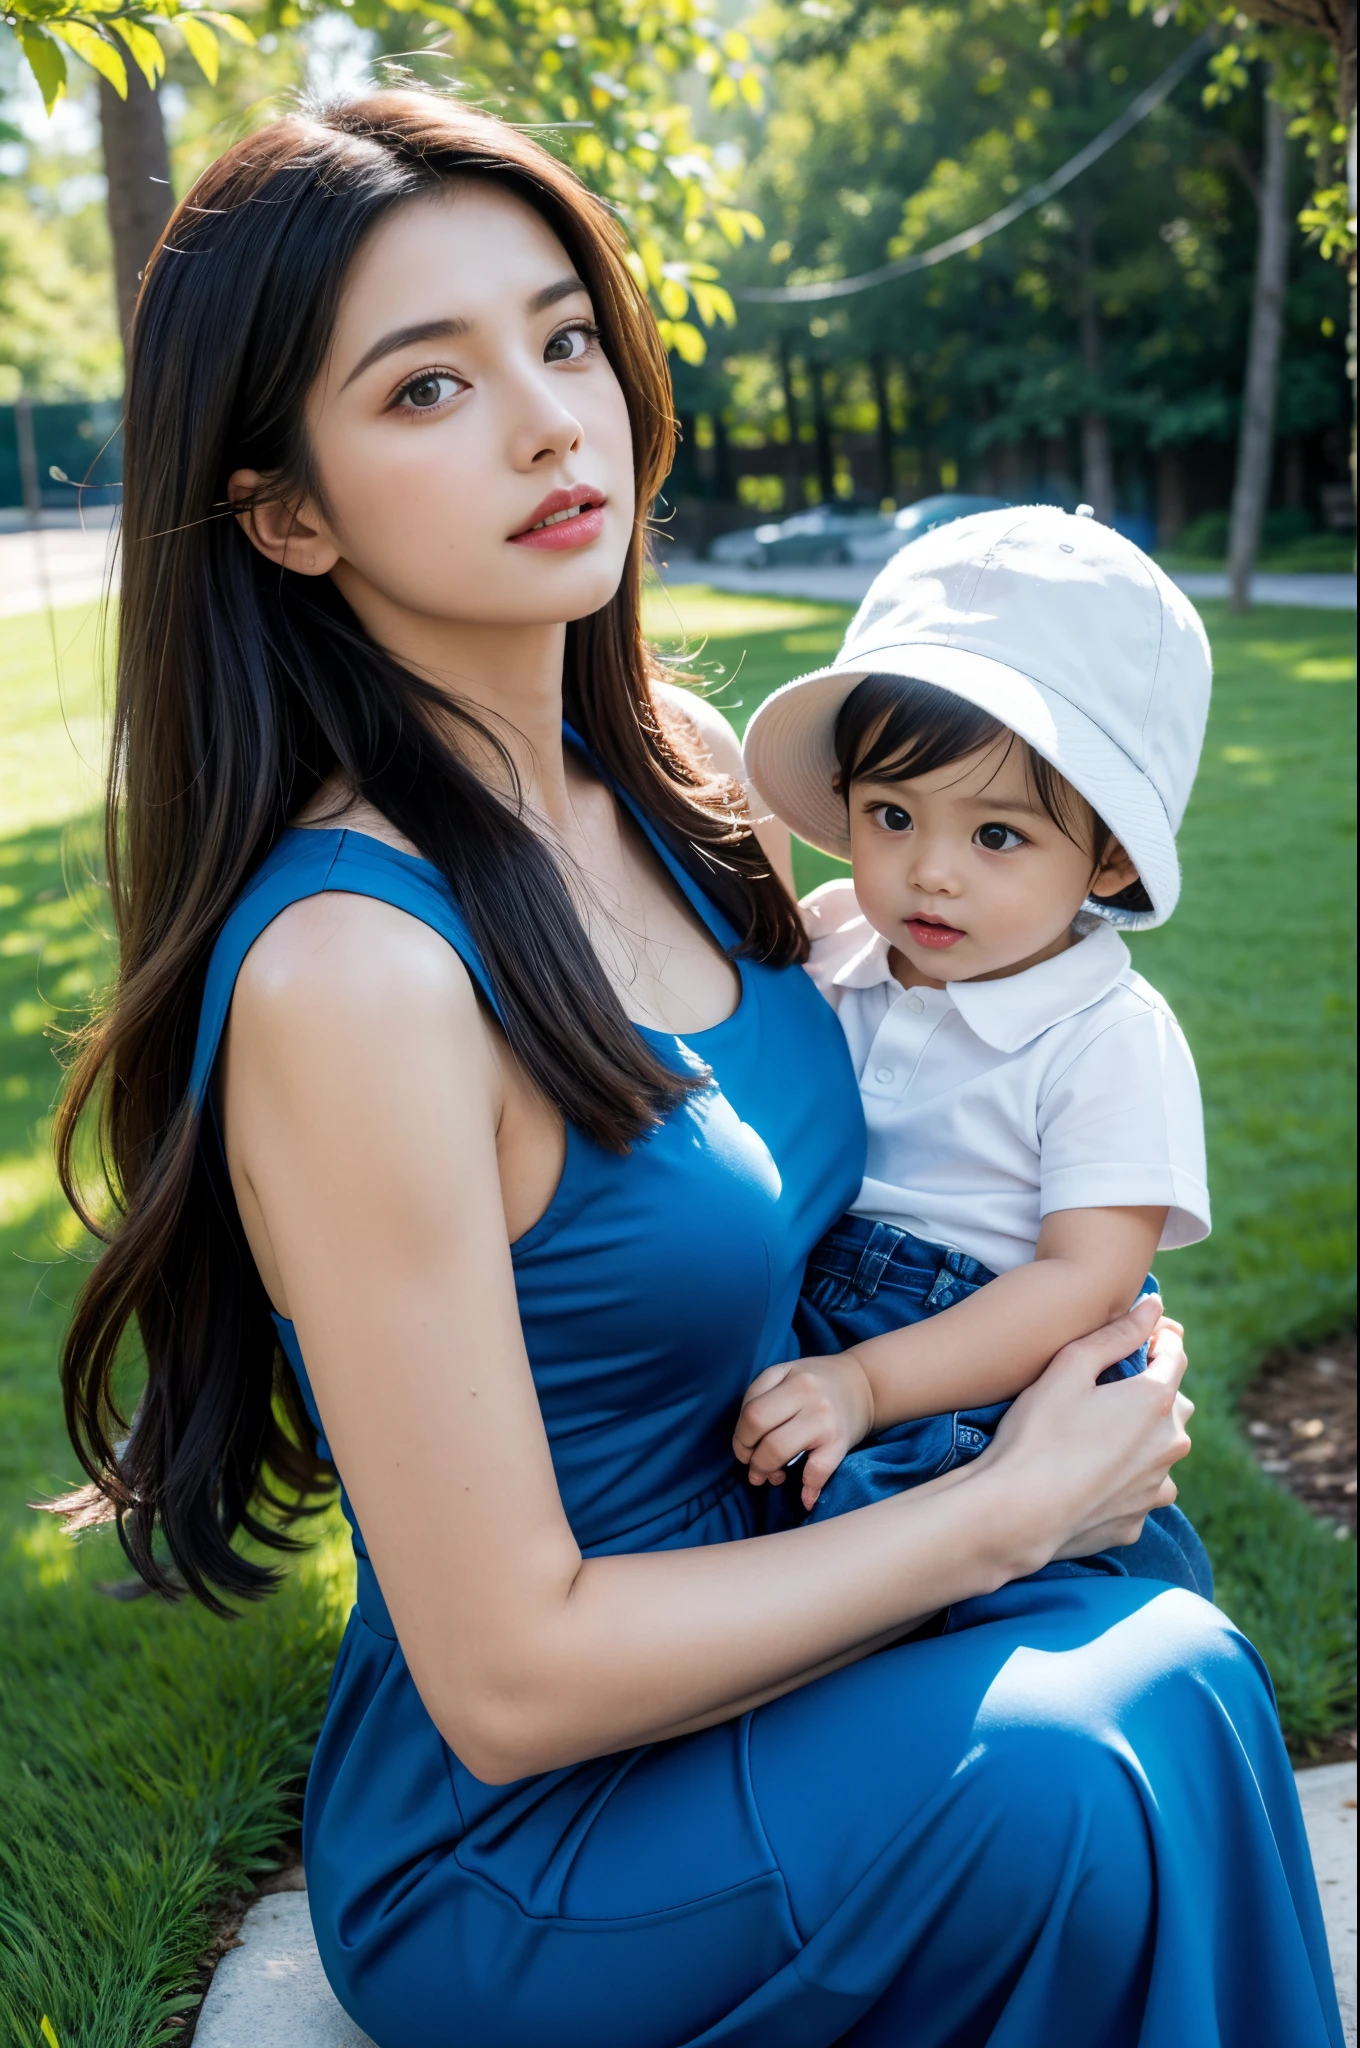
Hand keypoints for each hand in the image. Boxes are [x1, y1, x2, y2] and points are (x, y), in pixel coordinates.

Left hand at [733, 1351, 874, 1509]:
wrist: (865, 1384)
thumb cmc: (818, 1382)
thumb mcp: (787, 1373)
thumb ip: (761, 1398)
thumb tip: (747, 1447)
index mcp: (791, 1379)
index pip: (751, 1413)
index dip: (741, 1437)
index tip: (746, 1447)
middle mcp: (807, 1396)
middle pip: (761, 1432)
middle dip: (750, 1457)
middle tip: (754, 1465)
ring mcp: (824, 1419)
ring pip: (779, 1450)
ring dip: (767, 1470)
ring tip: (772, 1476)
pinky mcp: (841, 1442)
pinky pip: (818, 1470)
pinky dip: (809, 1489)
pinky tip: (805, 1498)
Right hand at [982, 1297, 1192, 1570]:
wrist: (1017, 1512)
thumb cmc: (1038, 1433)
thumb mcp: (1069, 1367)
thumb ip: (1116, 1333)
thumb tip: (1154, 1306)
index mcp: (1155, 1401)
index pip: (1175, 1354)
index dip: (1158, 1338)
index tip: (1142, 1335)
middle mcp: (1168, 1445)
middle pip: (1175, 1404)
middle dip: (1150, 1391)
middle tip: (1108, 1388)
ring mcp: (1155, 1488)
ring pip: (1160, 1452)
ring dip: (1141, 1439)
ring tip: (1096, 1437)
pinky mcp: (1137, 1522)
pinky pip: (1140, 1491)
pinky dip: (1124, 1480)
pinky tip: (1088, 1477)